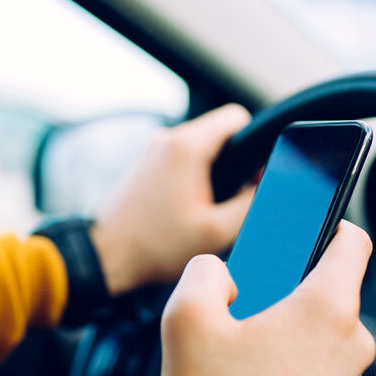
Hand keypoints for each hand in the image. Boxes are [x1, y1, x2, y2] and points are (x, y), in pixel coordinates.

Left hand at [91, 104, 255, 295]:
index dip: (255, 144)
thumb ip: (252, 202)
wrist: (107, 257)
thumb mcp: (217, 231)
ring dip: (213, 174)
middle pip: (219, 133)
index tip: (254, 177)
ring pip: (201, 148)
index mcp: (187, 146)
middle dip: (234, 164)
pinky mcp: (146, 165)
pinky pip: (182, 160)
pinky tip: (188, 210)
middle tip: (231, 201)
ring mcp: (153, 150)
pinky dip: (193, 179)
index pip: (237, 117)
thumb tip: (268, 184)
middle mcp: (168, 139)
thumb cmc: (156, 246)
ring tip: (208, 210)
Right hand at [156, 221, 375, 375]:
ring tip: (214, 357)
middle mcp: (346, 343)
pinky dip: (261, 364)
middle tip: (226, 306)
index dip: (323, 221)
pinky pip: (297, 365)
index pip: (349, 241)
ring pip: (297, 330)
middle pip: (311, 289)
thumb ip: (203, 271)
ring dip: (254, 334)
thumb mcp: (187, 318)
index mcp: (324, 310)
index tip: (297, 223)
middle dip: (263, 292)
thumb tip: (220, 274)